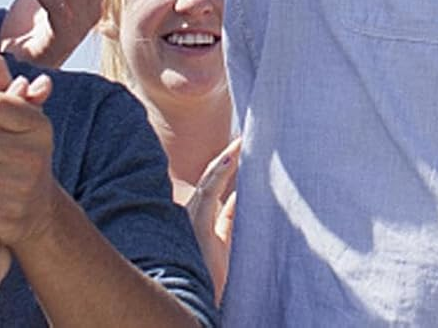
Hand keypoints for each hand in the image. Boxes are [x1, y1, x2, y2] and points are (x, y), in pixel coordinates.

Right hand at [185, 136, 240, 301]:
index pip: (213, 183)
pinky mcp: (196, 225)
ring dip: (227, 158)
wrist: (192, 302)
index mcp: (199, 217)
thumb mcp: (224, 242)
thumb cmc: (209, 274)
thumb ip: (229, 218)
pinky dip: (220, 173)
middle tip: (246, 135)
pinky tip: (232, 157)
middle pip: (211, 177)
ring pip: (210, 179)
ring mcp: (191, 218)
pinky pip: (208, 192)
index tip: (243, 144)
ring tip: (243, 140)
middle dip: (228, 156)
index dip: (227, 163)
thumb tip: (239, 194)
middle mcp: (191, 214)